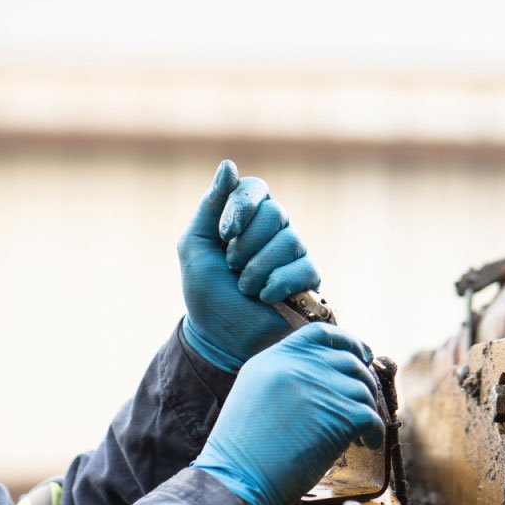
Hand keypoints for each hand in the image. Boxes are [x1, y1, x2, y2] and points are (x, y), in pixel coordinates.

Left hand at [179, 160, 320, 371]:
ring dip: (258, 269)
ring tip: (245, 287)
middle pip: (275, 212)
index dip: (241, 207)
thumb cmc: (206, 293)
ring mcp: (293, 253)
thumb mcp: (195, 247)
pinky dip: (278, 284)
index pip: (255, 188)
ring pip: (290, 240)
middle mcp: (273, 229)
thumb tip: (229, 165)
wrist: (221, 339)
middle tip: (232, 267)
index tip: (224, 235)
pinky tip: (264, 297)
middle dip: (246, 245)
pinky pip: (305, 268)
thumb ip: (210, 207)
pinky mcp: (309, 279)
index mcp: (245, 217)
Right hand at [190, 323, 383, 504]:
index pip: (320, 334)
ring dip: (367, 411)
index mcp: (274, 358)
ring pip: (363, 390)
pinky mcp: (340, 415)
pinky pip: (372, 417)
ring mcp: (321, 388)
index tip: (360, 355)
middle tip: (362, 403)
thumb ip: (283, 378)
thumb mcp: (253, 394)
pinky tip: (367, 443)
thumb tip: (322, 382)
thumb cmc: (241, 451)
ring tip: (361, 432)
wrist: (237, 478)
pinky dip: (375, 432)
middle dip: (362, 382)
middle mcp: (298, 366)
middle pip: (348, 361)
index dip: (346, 341)